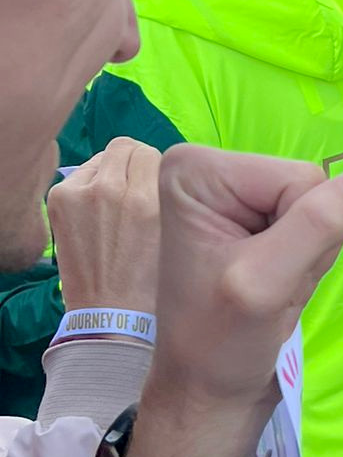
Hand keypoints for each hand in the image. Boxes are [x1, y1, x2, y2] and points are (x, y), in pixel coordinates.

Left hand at [49, 139, 161, 312]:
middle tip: (133, 187)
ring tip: (112, 205)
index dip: (154, 167)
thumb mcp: (170, 229)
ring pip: (100, 159)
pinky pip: (79, 175)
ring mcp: (80, 193)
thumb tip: (150, 163)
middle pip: (124, 147)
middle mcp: (111, 190)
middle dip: (132, 162)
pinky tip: (93, 212)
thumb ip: (162, 190)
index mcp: (146, 199)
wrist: (110, 310)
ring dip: (109, 173)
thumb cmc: (149, 276)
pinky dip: (88, 186)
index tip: (153, 184)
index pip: (150, 152)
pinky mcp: (59, 199)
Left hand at [130, 145, 342, 456]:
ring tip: (273, 285)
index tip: (265, 271)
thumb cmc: (222, 343)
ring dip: (309, 253)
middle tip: (272, 283)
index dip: (300, 229)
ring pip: (319, 203)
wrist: (209, 389)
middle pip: (309, 184)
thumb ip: (317, 226)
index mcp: (196, 169)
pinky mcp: (254, 214)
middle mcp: (212, 169)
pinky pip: (316, 219)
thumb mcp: (266, 284)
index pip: (299, 177)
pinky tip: (278, 282)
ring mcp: (234, 191)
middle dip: (306, 239)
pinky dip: (309, 258)